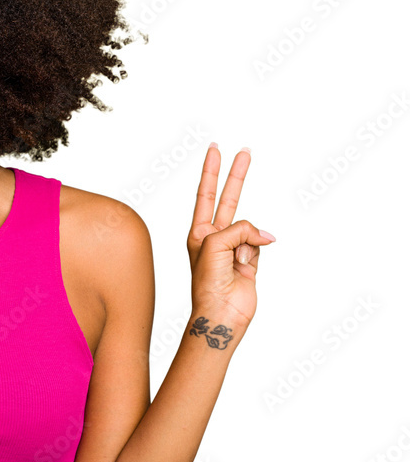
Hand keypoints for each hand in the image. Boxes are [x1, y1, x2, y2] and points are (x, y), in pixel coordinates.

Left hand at [187, 145, 274, 327]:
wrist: (220, 312)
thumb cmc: (208, 280)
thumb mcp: (214, 244)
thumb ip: (239, 228)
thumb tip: (264, 235)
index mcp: (198, 231)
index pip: (205, 193)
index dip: (211, 171)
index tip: (215, 149)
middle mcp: (215, 237)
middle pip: (229, 199)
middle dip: (237, 176)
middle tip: (245, 151)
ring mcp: (234, 248)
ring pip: (250, 230)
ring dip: (247, 245)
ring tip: (234, 265)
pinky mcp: (251, 260)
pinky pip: (260, 246)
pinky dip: (256, 254)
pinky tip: (245, 270)